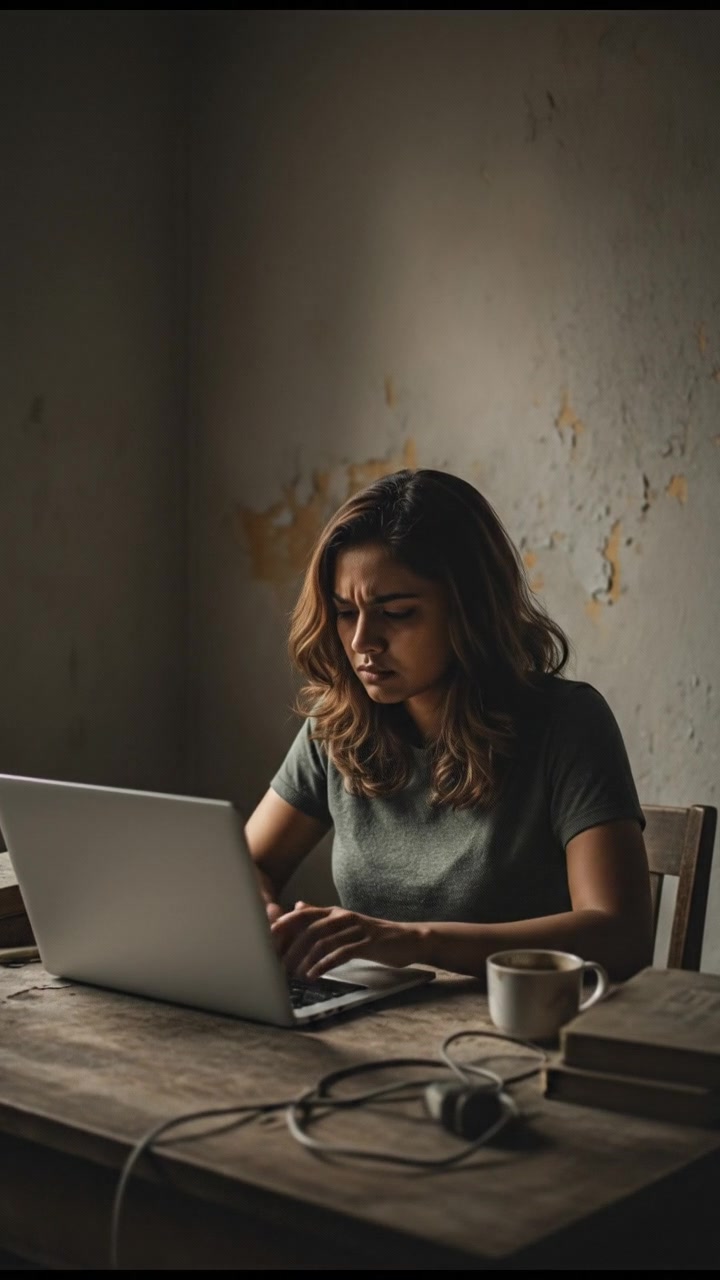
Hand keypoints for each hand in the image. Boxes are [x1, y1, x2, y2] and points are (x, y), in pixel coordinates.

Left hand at [270, 900, 419, 978]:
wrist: (408, 939)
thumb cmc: (373, 935)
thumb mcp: (345, 923)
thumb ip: (320, 917)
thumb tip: (297, 906)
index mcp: (334, 912)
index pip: (302, 915)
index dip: (282, 927)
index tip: (264, 941)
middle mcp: (342, 917)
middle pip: (308, 929)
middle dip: (289, 948)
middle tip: (275, 966)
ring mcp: (356, 929)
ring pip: (322, 942)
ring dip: (304, 960)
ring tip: (293, 976)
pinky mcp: (367, 943)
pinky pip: (341, 953)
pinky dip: (324, 965)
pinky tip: (314, 976)